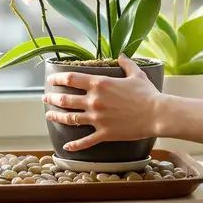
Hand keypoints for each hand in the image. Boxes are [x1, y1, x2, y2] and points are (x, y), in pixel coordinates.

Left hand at [44, 56, 161, 150]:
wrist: (156, 114)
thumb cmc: (147, 93)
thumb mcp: (136, 74)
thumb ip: (126, 63)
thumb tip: (122, 55)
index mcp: (100, 84)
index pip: (71, 79)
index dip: (58, 78)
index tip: (51, 79)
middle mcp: (94, 101)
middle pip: (66, 99)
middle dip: (53, 98)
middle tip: (46, 97)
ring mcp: (97, 118)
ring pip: (70, 118)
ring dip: (57, 116)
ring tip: (49, 114)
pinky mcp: (104, 133)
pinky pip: (85, 141)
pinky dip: (74, 145)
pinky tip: (66, 147)